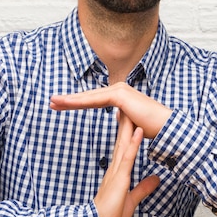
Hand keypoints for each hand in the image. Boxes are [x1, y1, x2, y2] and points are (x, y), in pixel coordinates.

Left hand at [49, 82, 171, 137]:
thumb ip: (123, 117)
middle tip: (51, 102)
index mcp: (121, 96)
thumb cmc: (152, 127)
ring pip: (89, 97)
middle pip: (89, 96)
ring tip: (53, 102)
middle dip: (70, 100)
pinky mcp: (120, 96)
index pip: (94, 99)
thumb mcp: (131, 122)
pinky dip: (79, 101)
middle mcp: (119, 90)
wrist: (164, 126)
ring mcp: (119, 90)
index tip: (62, 106)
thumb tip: (118, 115)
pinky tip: (66, 103)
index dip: (78, 103)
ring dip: (70, 99)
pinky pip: (95, 99)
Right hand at [94, 111, 159, 216]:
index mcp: (118, 170)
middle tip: (127, 102)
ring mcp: (117, 170)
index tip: (129, 114)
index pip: (123, 145)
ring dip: (128, 125)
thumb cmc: (111, 216)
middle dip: (125, 120)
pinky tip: (138, 130)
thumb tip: (156, 179)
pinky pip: (128, 157)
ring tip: (131, 108)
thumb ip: (144, 188)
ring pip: (124, 143)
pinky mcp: (120, 177)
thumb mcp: (132, 199)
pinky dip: (133, 143)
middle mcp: (116, 166)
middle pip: (122, 138)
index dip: (126, 129)